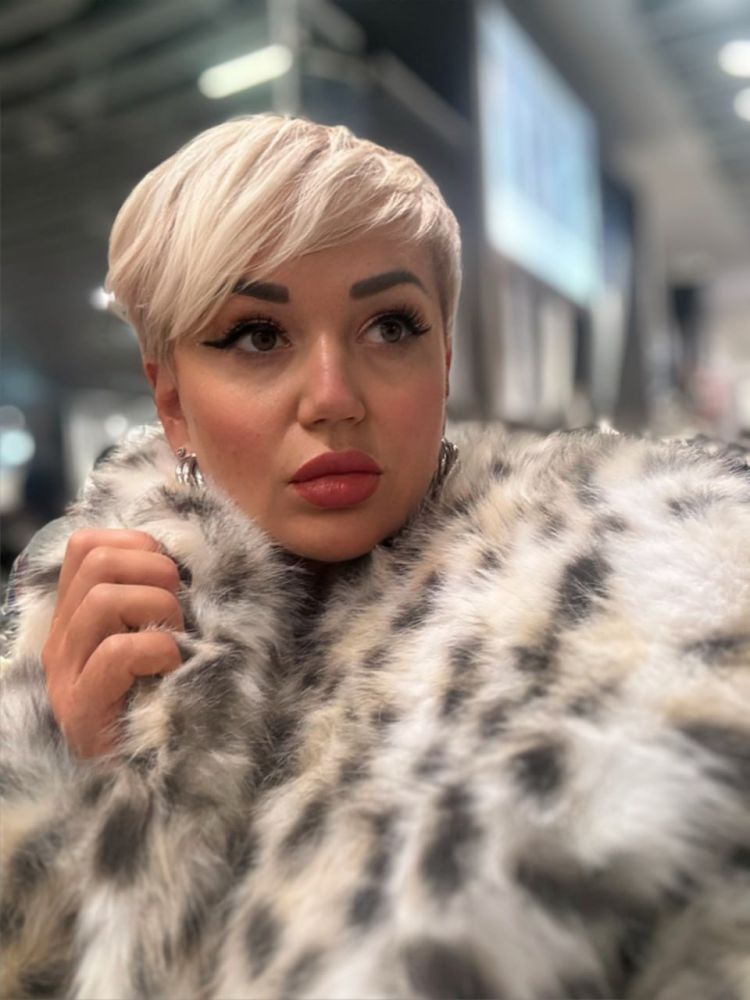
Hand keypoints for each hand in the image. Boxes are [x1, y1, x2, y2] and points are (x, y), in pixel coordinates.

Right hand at [41, 529, 183, 757]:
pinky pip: (116, 653)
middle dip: (153, 571)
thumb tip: (187, 558)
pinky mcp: (82, 709)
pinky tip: (170, 668)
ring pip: (101, 599)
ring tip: (175, 638)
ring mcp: (67, 675)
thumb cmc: (165, 699)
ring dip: (157, 608)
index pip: (86, 546)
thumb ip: (157, 600)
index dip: (137, 545)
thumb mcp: (158, 638)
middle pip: (96, 562)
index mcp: (77, 617)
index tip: (170, 576)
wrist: (148, 782)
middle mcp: (63, 640)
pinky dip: (156, 650)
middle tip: (179, 608)